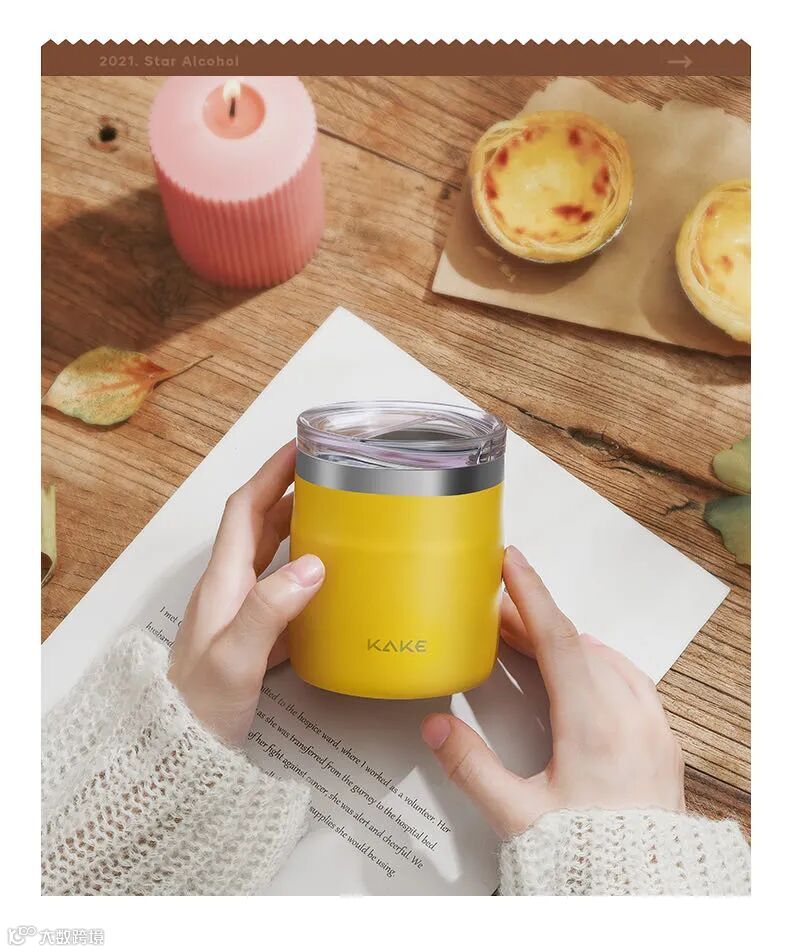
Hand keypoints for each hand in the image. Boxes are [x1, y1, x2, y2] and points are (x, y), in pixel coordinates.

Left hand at [169, 442, 324, 746]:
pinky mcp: (252, 636)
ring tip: (337, 516)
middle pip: (260, 524)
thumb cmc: (199, 708)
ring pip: (272, 555)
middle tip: (329, 475)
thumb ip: (270, 610)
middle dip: (292, 491)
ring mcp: (239, 612)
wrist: (178, 754)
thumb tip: (312, 565)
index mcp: (223, 582)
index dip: (272, 473)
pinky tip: (331, 583)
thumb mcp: (235, 658)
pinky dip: (306, 574)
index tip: (300, 446)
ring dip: (299, 529)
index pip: (246, 509)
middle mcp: (229, 589)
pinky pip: (282, 590)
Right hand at [420, 545, 684, 837]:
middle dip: (535, 621)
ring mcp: (652, 727)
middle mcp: (629, 717)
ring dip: (568, 642)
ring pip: (607, 659)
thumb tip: (436, 725)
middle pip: (577, 645)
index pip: (558, 639)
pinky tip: (584, 672)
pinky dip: (600, 663)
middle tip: (496, 612)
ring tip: (531, 641)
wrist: (645, 893)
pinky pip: (632, 681)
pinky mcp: (663, 742)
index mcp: (593, 726)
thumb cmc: (589, 856)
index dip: (530, 595)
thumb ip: (471, 767)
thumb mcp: (518, 815)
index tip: (511, 560)